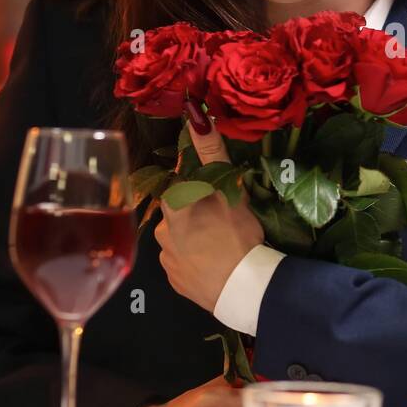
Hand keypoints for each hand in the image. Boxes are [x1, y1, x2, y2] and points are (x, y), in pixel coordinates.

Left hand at [154, 105, 264, 312]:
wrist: (244, 290)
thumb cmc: (237, 236)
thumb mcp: (230, 190)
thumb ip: (212, 154)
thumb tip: (195, 116)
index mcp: (172, 207)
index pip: (181, 186)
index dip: (200, 188)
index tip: (218, 194)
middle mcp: (162, 232)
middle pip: (178, 213)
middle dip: (196, 214)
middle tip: (225, 221)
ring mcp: (167, 260)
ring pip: (180, 240)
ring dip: (195, 239)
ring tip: (222, 245)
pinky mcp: (176, 283)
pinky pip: (184, 264)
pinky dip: (196, 261)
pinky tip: (215, 264)